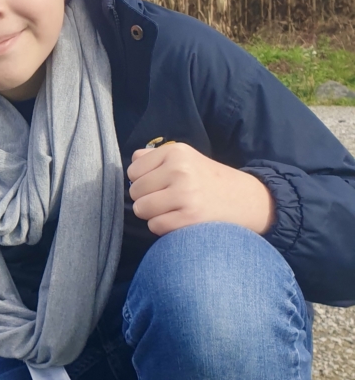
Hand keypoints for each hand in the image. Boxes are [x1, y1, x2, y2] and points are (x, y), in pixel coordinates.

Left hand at [128, 143, 274, 235]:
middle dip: (146, 198)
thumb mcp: (185, 158)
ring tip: (172, 209)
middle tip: (167, 199)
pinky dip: (162, 227)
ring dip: (152, 214)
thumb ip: (154, 157)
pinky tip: (179, 220)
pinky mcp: (190, 217)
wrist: (246, 199)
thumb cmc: (208, 180)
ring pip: (141, 209)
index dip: (142, 181)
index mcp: (176, 152)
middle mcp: (179, 170)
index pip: (133, 170)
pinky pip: (155, 226)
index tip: (158, 184)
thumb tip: (133, 160)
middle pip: (135, 192)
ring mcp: (185, 194)